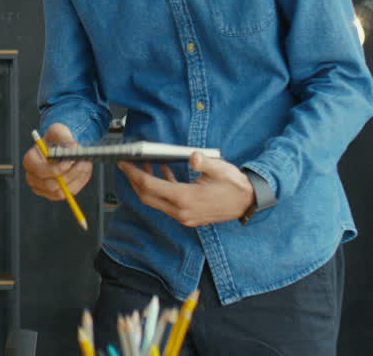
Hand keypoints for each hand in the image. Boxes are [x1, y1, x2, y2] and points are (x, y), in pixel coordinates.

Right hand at [22, 122, 92, 199]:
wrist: (60, 146)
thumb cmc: (56, 138)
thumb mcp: (58, 131)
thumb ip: (65, 137)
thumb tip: (73, 149)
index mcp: (29, 161)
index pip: (42, 171)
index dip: (58, 169)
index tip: (72, 160)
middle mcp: (32, 178)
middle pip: (52, 185)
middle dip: (70, 175)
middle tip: (83, 163)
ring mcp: (42, 189)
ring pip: (62, 192)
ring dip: (76, 178)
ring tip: (85, 164)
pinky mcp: (54, 194)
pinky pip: (69, 192)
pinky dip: (79, 182)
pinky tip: (82, 171)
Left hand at [118, 151, 253, 226]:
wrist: (248, 202)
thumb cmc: (235, 185)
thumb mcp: (221, 170)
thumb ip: (204, 163)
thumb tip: (193, 157)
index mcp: (186, 199)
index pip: (150, 186)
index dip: (134, 174)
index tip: (124, 164)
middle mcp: (182, 211)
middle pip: (147, 196)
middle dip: (135, 180)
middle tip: (127, 165)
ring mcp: (184, 216)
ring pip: (156, 200)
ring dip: (147, 184)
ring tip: (143, 165)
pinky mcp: (188, 215)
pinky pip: (167, 202)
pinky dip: (161, 187)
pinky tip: (163, 171)